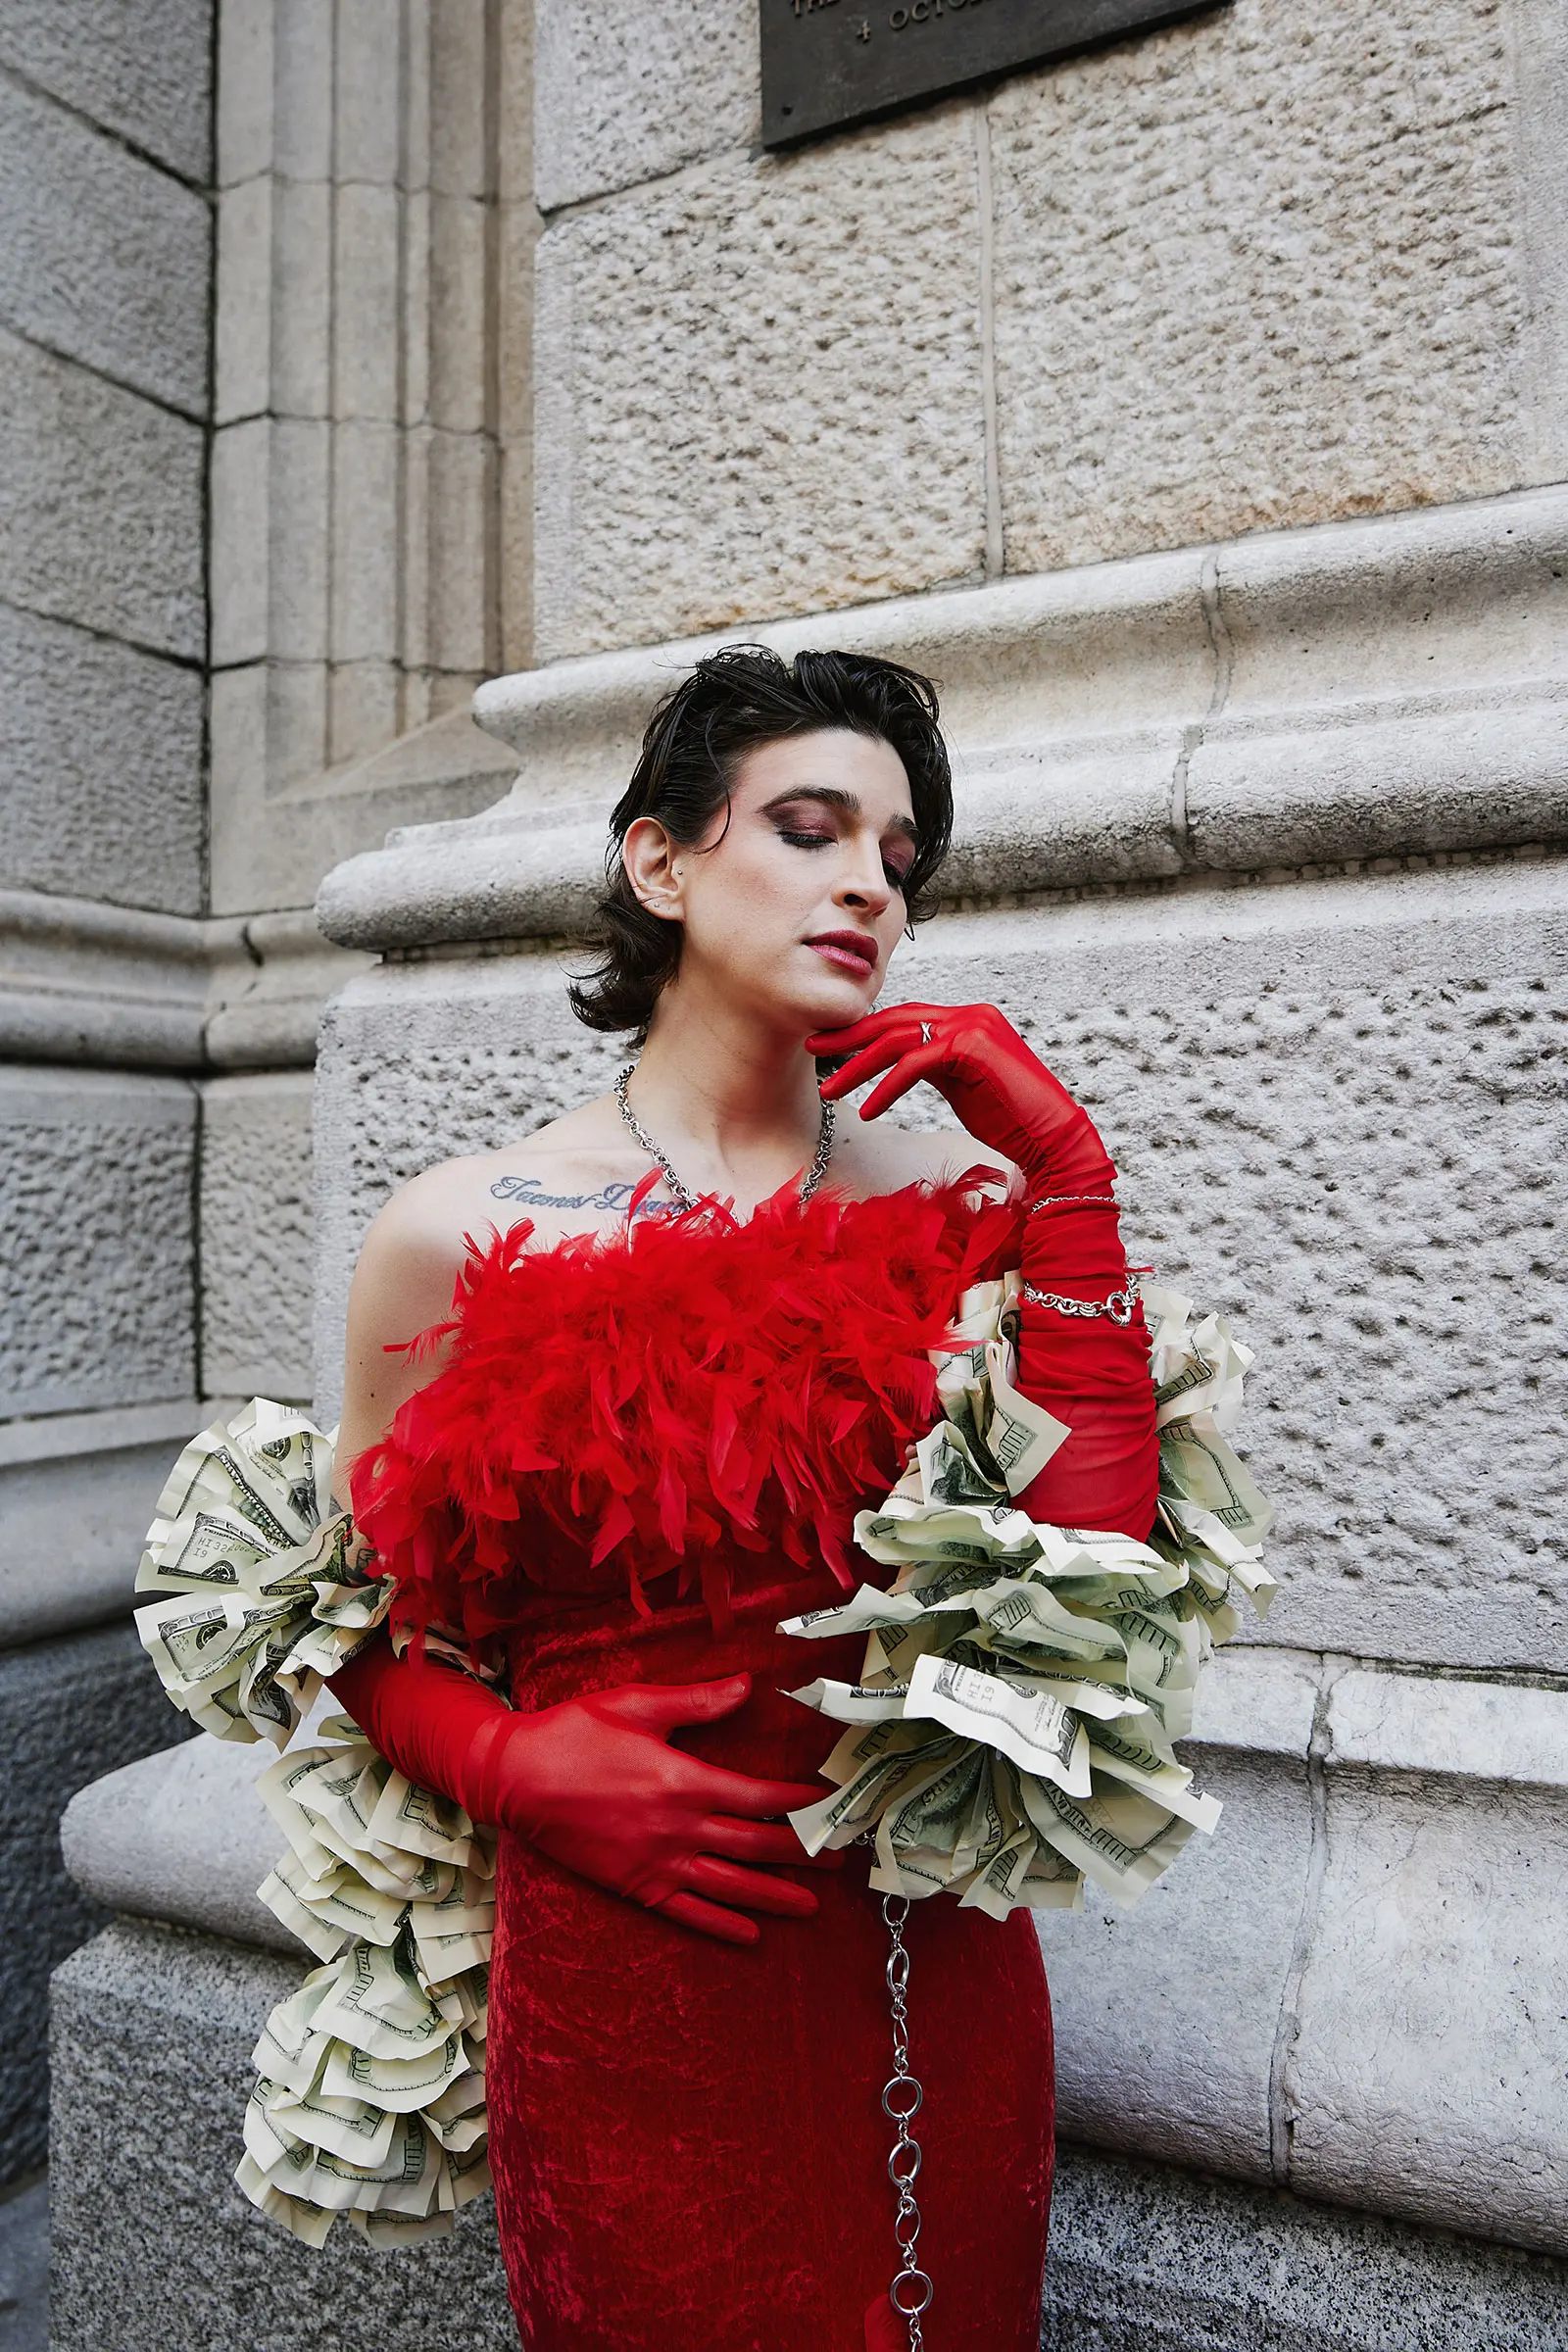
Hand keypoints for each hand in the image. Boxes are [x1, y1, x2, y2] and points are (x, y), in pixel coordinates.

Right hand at [486, 1673, 836, 1946]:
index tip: (832, 1802)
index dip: (800, 1802)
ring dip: (776, 1897)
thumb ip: (697, 1701)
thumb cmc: (574, 1732)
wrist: (515, 1777)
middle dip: (804, 1853)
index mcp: (683, 1781)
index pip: (760, 1797)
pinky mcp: (635, 1886)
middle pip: (756, 1847)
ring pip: (730, 1886)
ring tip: (813, 1906)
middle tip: (843, 1858)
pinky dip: (721, 1926)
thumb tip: (749, 1685)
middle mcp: (677, 1828)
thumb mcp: (637, 1704)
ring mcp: (657, 1863)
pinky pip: (688, 1912)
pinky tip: (750, 1935)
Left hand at [808, 1002, 1113, 1196]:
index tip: (829, 1045)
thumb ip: (933, 1066)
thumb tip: (896, 1065)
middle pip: (894, 1020)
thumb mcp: (961, 1085)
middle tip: (811, 1047)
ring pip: (897, 1040)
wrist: (1053, 1140)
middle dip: (849, 1036)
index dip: (864, 1031)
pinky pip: (914, 1065)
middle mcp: (970, 1014)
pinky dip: (886, 1088)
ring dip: (857, 1066)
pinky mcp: (972, 1048)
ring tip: (828, 1090)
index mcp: (967, 1019)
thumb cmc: (1009, 1121)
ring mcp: (973, 1027)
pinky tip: (869, 1110)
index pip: (904, 1018)